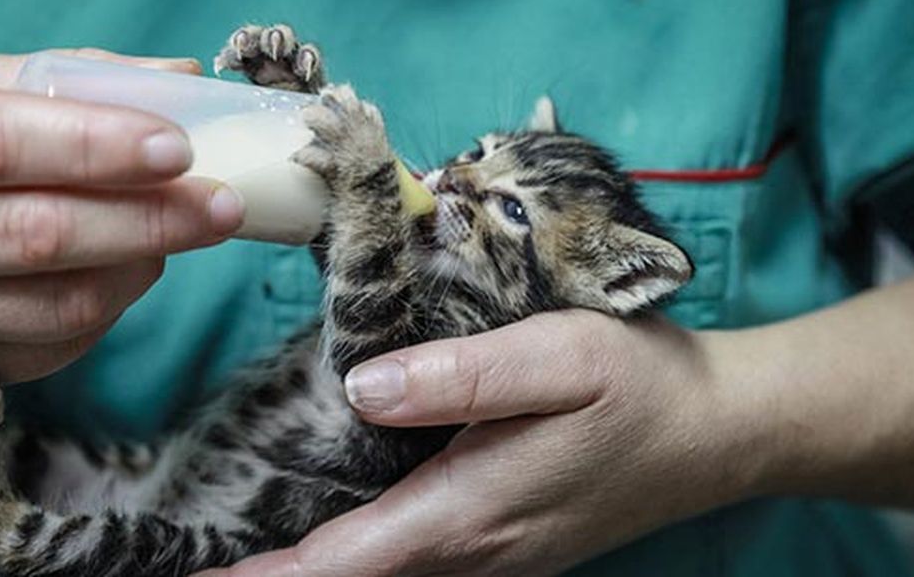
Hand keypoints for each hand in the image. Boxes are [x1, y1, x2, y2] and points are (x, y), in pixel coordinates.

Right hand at [0, 50, 244, 388]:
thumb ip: (70, 80)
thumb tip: (181, 79)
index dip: (93, 146)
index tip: (177, 147)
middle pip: (36, 235)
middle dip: (149, 218)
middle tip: (224, 202)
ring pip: (58, 303)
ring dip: (144, 264)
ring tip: (186, 228)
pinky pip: (57, 346)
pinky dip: (115, 306)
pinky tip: (131, 267)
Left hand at [202, 310, 766, 575]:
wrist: (718, 432)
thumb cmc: (641, 386)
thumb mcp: (559, 357)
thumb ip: (460, 377)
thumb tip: (363, 389)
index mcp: (471, 510)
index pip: (342, 565)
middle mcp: (474, 553)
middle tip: (194, 562)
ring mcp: (494, 558)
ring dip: (314, 571)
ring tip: (241, 553)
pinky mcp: (508, 545)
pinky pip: (414, 564)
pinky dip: (359, 559)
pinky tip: (334, 534)